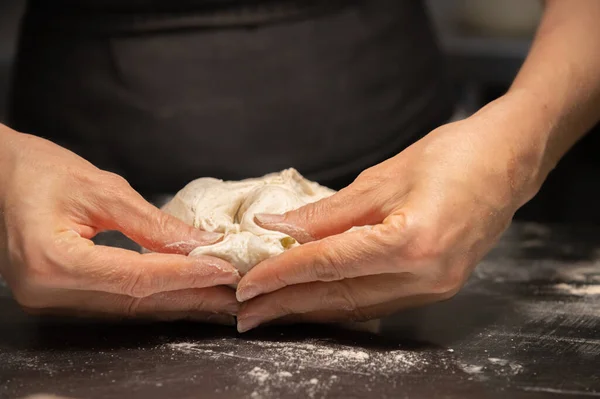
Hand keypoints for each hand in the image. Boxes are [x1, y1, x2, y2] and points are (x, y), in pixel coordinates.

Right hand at [0, 127, 239, 322]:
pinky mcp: (58, 296)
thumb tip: (200, 242)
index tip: (224, 269)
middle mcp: (48, 292)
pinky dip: (154, 297)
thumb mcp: (99, 188)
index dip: (184, 274)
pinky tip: (184, 293)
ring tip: (219, 297)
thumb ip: (151, 223)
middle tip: (234, 295)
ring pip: (129, 308)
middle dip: (190, 297)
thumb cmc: (37, 170)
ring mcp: (50, 300)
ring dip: (177, 301)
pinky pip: (116, 302)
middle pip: (136, 301)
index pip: (135, 276)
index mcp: (52, 261)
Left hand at [236, 94, 544, 331]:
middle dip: (288, 304)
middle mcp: (425, 276)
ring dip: (311, 309)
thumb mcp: (384, 177)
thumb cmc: (453, 155)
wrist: (508, 160)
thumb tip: (279, 227)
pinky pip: (377, 302)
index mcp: (413, 242)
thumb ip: (329, 211)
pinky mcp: (436, 287)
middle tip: (246, 311)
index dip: (283, 272)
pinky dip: (341, 301)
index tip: (248, 281)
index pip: (330, 263)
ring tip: (271, 311)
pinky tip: (315, 301)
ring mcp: (435, 288)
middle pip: (340, 295)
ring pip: (357, 307)